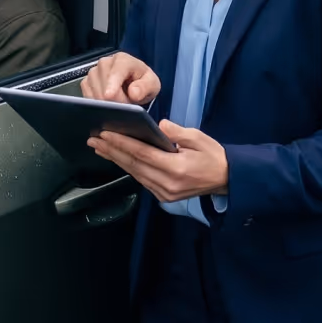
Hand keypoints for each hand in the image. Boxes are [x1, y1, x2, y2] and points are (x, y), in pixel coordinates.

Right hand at [80, 52, 160, 105]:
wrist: (134, 83)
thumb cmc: (143, 82)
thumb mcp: (152, 84)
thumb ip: (145, 87)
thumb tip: (134, 92)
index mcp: (122, 60)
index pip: (115, 72)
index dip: (112, 84)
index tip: (109, 96)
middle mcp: (105, 63)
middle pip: (104, 85)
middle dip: (115, 101)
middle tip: (127, 104)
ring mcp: (93, 72)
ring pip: (95, 93)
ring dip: (107, 104)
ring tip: (119, 102)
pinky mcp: (86, 82)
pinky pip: (88, 97)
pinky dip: (97, 104)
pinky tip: (108, 103)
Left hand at [88, 120, 227, 203]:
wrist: (227, 179)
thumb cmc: (213, 155)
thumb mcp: (198, 138)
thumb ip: (176, 132)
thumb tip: (158, 125)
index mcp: (176, 168)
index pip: (142, 154)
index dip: (121, 143)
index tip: (105, 134)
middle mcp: (167, 184)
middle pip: (133, 165)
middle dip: (111, 151)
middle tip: (93, 139)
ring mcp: (164, 193)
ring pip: (135, 174)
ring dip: (116, 160)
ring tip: (100, 147)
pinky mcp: (164, 196)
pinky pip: (142, 180)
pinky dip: (128, 168)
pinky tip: (118, 159)